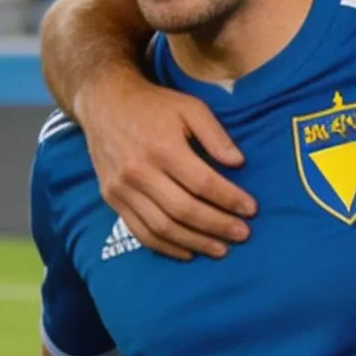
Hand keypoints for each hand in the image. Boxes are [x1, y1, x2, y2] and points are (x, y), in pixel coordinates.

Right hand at [77, 75, 253, 259]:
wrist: (105, 102)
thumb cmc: (154, 105)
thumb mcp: (190, 107)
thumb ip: (215, 135)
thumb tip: (239, 162)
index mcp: (162, 147)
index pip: (203, 183)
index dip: (230, 199)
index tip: (251, 209)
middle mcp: (139, 171)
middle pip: (184, 210)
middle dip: (218, 225)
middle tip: (242, 234)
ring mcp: (122, 188)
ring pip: (162, 227)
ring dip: (195, 242)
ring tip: (221, 249)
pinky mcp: (111, 199)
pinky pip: (140, 232)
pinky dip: (166, 247)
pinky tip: (188, 252)